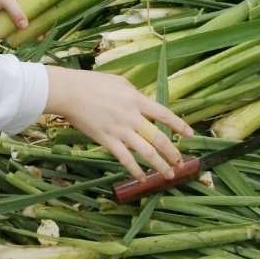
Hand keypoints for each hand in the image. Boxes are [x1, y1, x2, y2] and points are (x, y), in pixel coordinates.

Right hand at [45, 67, 193, 180]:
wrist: (69, 91)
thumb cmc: (91, 82)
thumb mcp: (118, 81)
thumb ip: (133, 93)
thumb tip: (143, 101)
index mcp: (135, 99)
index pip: (164, 114)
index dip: (179, 126)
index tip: (190, 135)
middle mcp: (131, 116)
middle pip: (159, 138)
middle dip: (173, 153)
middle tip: (180, 163)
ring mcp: (120, 130)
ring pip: (146, 152)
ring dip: (160, 165)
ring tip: (169, 175)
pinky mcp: (106, 140)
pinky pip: (125, 159)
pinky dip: (135, 170)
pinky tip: (142, 178)